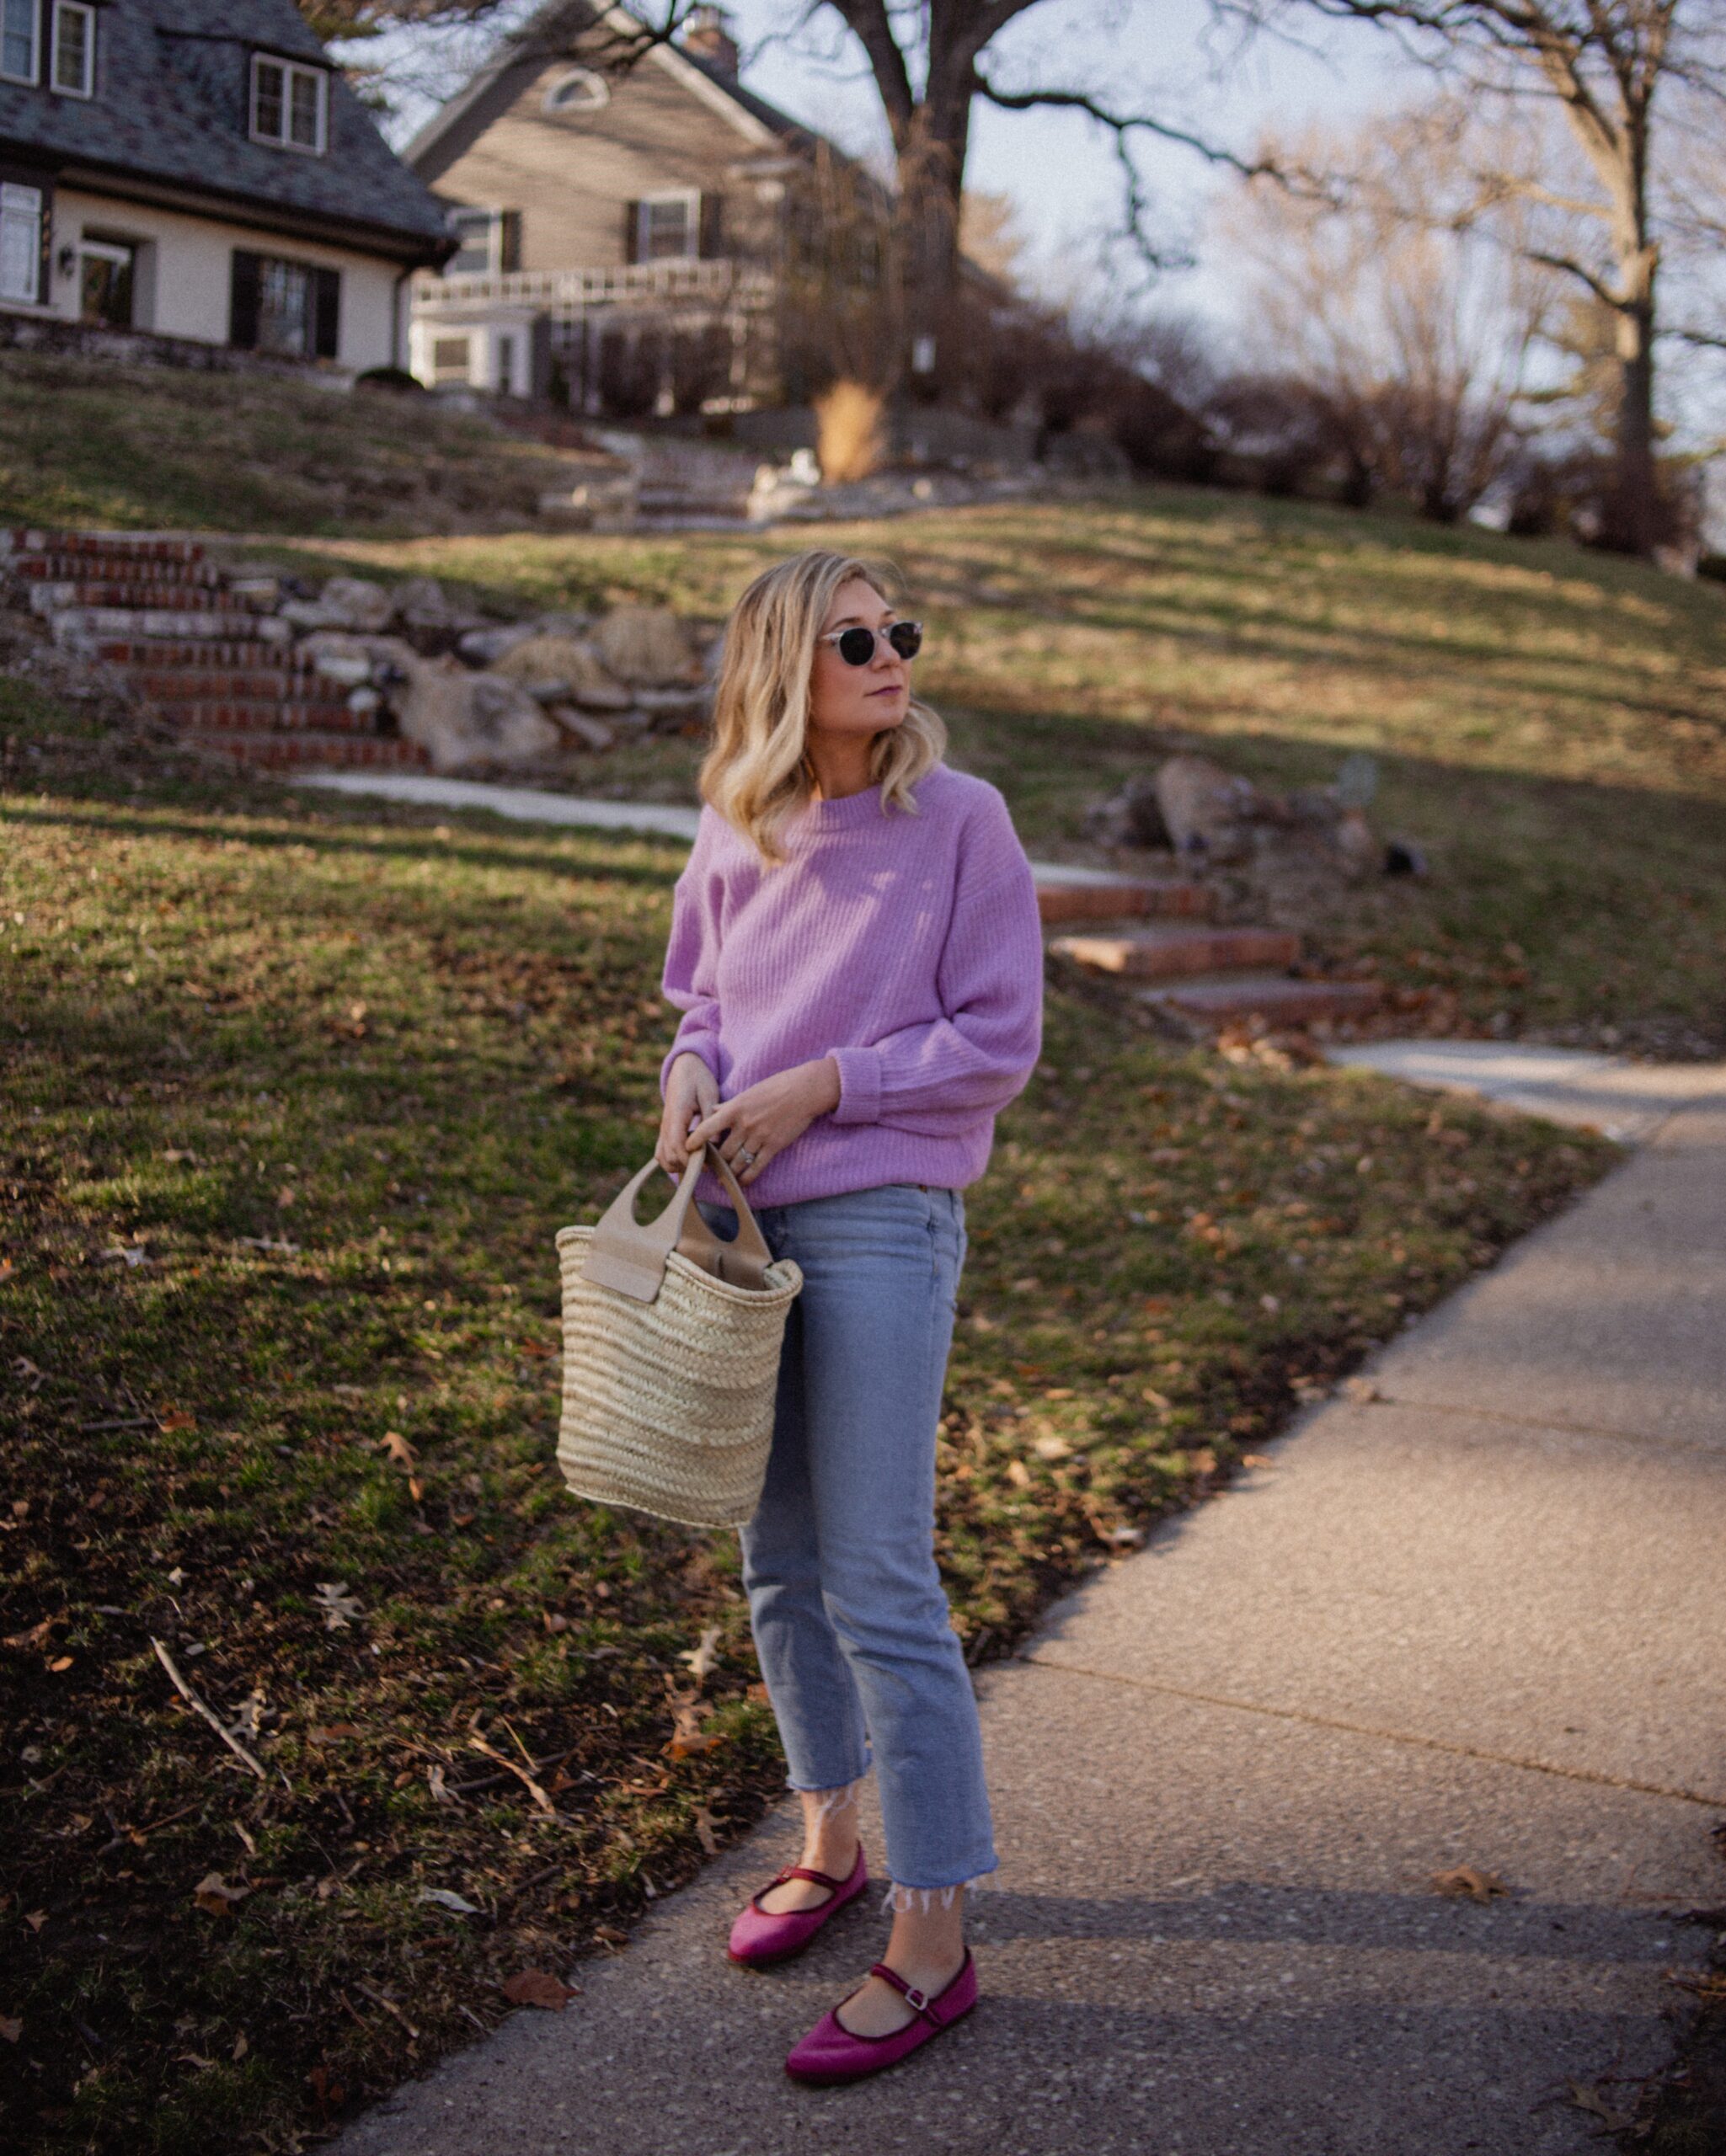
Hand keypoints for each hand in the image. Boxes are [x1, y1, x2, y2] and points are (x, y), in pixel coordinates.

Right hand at [657, 1052, 718, 1175]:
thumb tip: (715, 1143)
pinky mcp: (665, 1129)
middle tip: (707, 1165)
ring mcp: (663, 1127)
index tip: (705, 1165)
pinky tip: (689, 1159)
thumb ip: (709, 1118)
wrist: (684, 1067)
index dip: (688, 1158)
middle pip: (668, 1155)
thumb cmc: (699, 1078)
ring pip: (662, 1157)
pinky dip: (671, 1160)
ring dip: (677, 1165)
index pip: (676, 1144)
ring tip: (698, 1164)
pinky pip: (661, 1151)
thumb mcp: (709, 1094)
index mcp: (677, 1113)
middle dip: (685, 1165)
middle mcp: (666, 1123)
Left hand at [684, 1057, 840, 1186]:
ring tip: (724, 1178)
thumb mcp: (748, 1092)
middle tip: (708, 1169)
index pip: (708, 1128)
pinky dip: (747, 1177)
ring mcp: (759, 1136)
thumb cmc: (777, 1087)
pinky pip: (756, 1167)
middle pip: (723, 1151)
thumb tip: (713, 1110)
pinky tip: (743, 1182)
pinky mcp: (774, 1146)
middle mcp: (745, 1124)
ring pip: (738, 1162)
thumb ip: (729, 1105)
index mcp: (735, 1108)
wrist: (805, 1091)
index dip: (695, 1140)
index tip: (687, 1148)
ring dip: (730, 1172)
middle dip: (715, 1162)